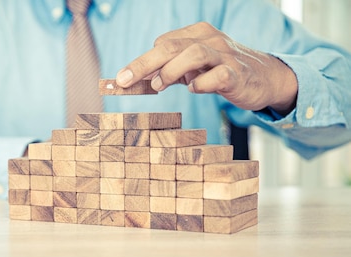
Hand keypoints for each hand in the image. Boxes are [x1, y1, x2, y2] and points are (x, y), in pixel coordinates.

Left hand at [115, 22, 297, 114]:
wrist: (265, 78)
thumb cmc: (222, 71)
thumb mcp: (193, 67)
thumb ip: (168, 70)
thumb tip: (139, 79)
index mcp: (196, 34)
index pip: (162, 42)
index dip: (141, 61)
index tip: (123, 78)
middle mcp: (209, 40)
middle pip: (170, 46)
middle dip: (143, 63)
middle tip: (124, 80)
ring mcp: (225, 56)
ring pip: (193, 54)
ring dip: (170, 71)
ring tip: (158, 86)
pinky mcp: (238, 74)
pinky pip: (218, 76)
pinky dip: (202, 84)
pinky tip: (194, 90)